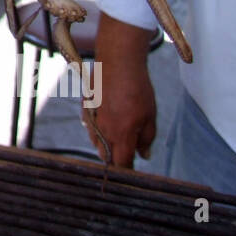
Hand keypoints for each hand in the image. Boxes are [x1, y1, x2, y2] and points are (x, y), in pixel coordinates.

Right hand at [90, 14, 158, 166]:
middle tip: (127, 156)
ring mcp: (92, 120)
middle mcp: (103, 132)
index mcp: (122, 136)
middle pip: (107, 156)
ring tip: (117, 138)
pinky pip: (89, 127)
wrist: (118, 63)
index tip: (132, 173)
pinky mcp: (85, 109)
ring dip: (106, 145)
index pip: (122, 164)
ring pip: (96, 142)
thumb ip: (147, 138)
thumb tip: (144, 155)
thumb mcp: (150, 115)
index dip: (127, 171)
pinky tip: (105, 122)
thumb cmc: (137, 89)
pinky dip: (97, 130)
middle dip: (116, 160)